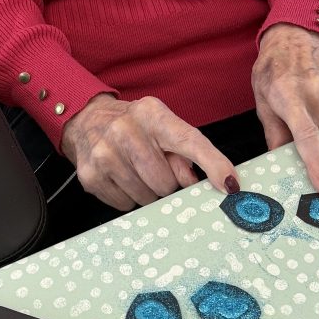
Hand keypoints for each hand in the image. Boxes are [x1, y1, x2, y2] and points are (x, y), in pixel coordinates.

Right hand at [60, 93, 239, 211]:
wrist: (87, 120)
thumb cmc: (134, 126)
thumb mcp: (161, 126)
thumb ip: (184, 150)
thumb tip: (197, 182)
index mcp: (152, 114)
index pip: (189, 140)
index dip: (213, 163)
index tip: (231, 184)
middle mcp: (125, 130)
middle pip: (166, 181)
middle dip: (167, 182)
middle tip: (155, 168)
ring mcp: (104, 154)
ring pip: (146, 197)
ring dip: (148, 191)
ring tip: (136, 171)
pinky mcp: (91, 176)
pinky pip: (125, 205)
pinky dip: (129, 196)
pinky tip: (121, 177)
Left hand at [251, 23, 318, 198]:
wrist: (294, 37)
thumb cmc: (273, 71)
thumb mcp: (262, 101)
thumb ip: (273, 134)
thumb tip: (280, 165)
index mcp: (289, 96)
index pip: (307, 136)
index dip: (318, 164)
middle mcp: (317, 90)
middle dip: (315, 146)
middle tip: (300, 130)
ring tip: (309, 107)